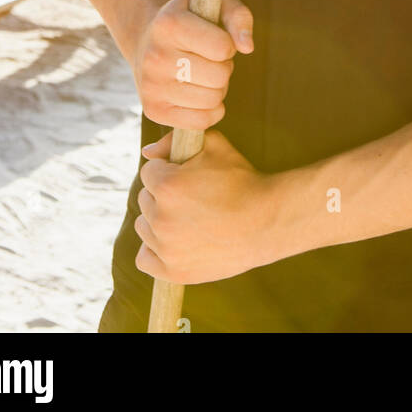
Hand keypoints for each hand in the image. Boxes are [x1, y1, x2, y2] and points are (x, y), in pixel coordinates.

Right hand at [131, 0, 253, 131]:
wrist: (146, 38)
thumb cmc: (190, 20)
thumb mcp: (214, 4)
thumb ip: (239, 17)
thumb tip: (247, 47)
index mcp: (170, 24)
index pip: (222, 47)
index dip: (228, 45)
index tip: (216, 39)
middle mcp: (155, 56)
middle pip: (219, 76)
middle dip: (224, 68)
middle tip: (210, 59)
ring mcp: (151, 86)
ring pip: (213, 100)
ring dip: (218, 89)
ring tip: (204, 74)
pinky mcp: (153, 110)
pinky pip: (202, 121)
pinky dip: (211, 110)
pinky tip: (200, 93)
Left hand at [135, 129, 274, 282]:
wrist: (267, 222)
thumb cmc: (242, 180)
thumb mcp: (214, 145)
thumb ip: (174, 140)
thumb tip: (147, 152)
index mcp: (167, 185)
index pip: (149, 171)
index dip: (168, 169)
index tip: (187, 176)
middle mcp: (162, 218)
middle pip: (145, 199)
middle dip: (163, 194)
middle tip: (192, 197)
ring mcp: (166, 248)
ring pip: (144, 227)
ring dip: (159, 220)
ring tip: (188, 218)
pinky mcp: (173, 271)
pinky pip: (145, 259)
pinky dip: (154, 250)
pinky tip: (172, 241)